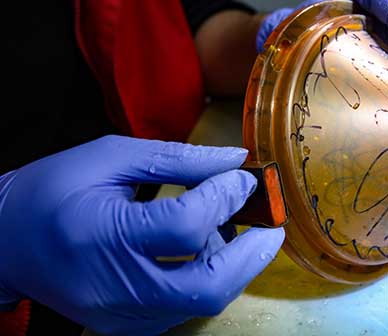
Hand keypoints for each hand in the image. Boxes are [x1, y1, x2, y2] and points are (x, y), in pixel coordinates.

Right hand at [0, 136, 284, 334]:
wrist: (7, 243)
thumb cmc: (55, 190)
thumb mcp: (110, 157)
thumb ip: (177, 160)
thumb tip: (234, 161)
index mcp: (103, 234)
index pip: (185, 226)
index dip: (225, 198)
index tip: (245, 178)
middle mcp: (115, 286)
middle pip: (206, 286)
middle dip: (252, 256)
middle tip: (273, 226)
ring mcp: (121, 315)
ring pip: (200, 302)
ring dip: (231, 265)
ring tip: (231, 228)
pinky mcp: (126, 325)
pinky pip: (184, 307)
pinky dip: (207, 278)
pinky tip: (205, 250)